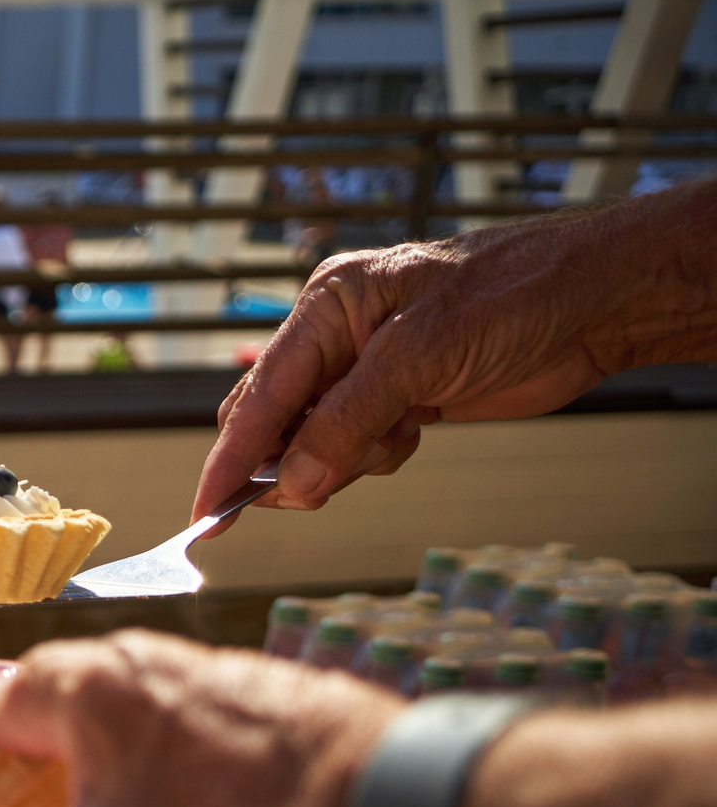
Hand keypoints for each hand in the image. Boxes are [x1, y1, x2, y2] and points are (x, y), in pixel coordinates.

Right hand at [195, 178, 716, 523]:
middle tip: (317, 486)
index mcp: (328, 304)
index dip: (231, 457)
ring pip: (312, 442)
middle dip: (291, 461)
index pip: (260, 392)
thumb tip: (293, 483)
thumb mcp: (422, 357)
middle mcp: (336, 335)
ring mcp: (366, 367)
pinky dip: (372, 456)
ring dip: (343, 460)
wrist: (599, 300)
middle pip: (273, 420)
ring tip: (398, 436)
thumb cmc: (517, 296)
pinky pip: (352, 445)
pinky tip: (415, 431)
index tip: (207, 510)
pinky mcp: (397, 395)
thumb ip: (348, 421)